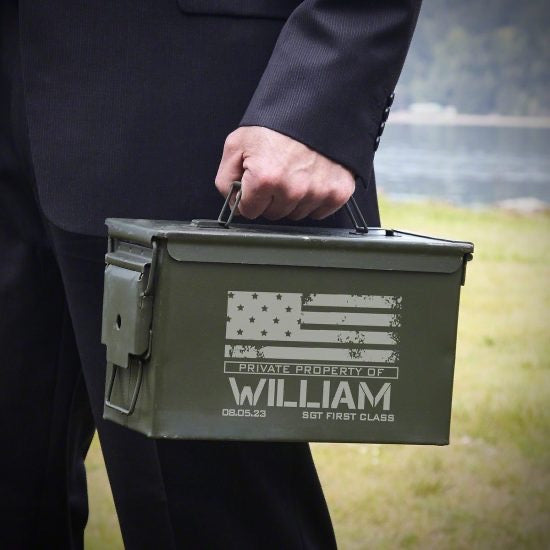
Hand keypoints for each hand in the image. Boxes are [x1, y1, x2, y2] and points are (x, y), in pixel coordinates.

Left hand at [215, 126, 355, 220]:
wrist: (316, 105)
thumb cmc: (278, 123)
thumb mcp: (237, 144)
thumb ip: (226, 178)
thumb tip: (232, 202)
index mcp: (266, 179)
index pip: (249, 211)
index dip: (249, 197)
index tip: (255, 183)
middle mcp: (293, 190)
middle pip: (273, 214)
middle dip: (271, 198)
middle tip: (277, 172)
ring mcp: (318, 192)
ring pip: (296, 214)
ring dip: (293, 199)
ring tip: (294, 172)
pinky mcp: (338, 192)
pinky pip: (320, 212)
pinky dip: (315, 199)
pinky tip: (311, 178)